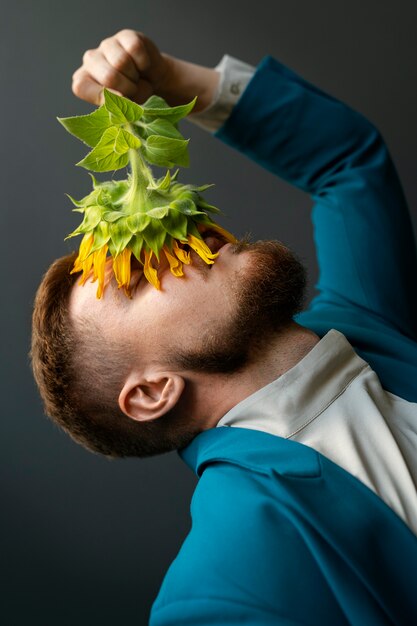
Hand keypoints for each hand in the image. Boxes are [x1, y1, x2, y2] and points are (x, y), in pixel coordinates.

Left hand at [72, 29, 218, 112]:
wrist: (152, 80)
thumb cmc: (133, 96)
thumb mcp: (123, 109)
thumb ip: (115, 107)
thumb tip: (119, 97)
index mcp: (84, 81)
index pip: (80, 87)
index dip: (101, 97)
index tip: (119, 101)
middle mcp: (90, 60)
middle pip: (108, 76)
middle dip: (127, 88)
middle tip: (132, 90)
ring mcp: (106, 45)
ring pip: (121, 62)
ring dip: (135, 76)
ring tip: (136, 77)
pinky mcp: (124, 35)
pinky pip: (135, 49)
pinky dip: (144, 63)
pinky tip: (142, 64)